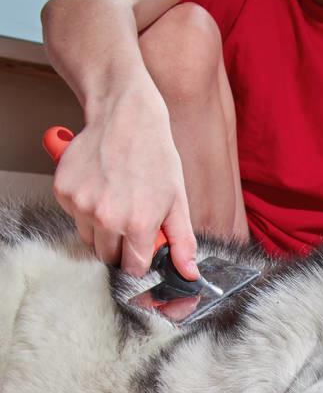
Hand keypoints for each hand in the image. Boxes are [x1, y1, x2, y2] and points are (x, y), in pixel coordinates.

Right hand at [52, 79, 198, 279]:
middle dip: (120, 246)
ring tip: (117, 199)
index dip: (140, 260)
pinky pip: (73, 215)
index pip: (133, 267)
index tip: (143, 248)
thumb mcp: (177, 201)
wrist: (125, 118)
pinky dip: (85, 208)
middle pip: (107, 256)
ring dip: (101, 228)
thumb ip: (183, 242)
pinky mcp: (63, 191)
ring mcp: (81, 204)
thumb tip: (189, 274)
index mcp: (138, 224)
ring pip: (88, 237)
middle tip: (131, 219)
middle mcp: (106, 218)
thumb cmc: (155, 157)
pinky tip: (101, 186)